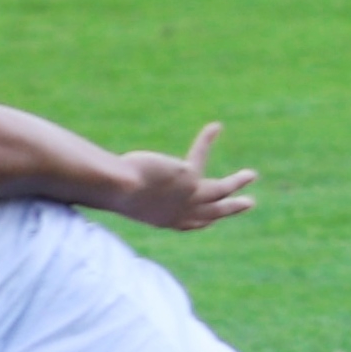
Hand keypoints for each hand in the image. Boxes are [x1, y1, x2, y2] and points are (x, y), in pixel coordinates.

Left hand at [117, 123, 257, 231]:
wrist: (116, 189)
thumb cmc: (109, 193)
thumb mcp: (122, 196)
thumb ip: (126, 191)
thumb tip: (99, 186)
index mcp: (164, 220)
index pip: (190, 224)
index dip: (205, 221)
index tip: (214, 220)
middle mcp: (180, 213)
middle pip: (215, 212)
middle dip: (233, 207)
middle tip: (249, 203)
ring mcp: (188, 197)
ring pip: (221, 191)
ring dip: (238, 183)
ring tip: (251, 175)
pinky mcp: (189, 177)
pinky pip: (200, 153)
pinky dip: (207, 139)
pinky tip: (214, 127)